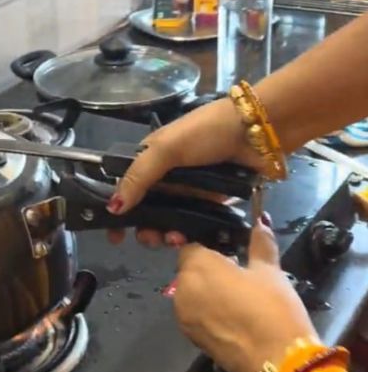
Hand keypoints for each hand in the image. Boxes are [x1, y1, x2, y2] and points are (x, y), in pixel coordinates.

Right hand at [108, 96, 264, 247]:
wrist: (259, 131)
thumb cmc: (206, 133)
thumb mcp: (166, 150)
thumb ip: (138, 178)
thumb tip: (112, 208)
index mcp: (151, 158)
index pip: (127, 187)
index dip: (118, 210)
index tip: (113, 235)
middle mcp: (168, 175)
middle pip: (148, 209)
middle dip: (144, 228)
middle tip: (149, 239)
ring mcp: (191, 189)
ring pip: (171, 219)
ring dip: (167, 233)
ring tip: (173, 240)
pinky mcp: (213, 200)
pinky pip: (195, 221)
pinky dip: (190, 232)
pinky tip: (189, 240)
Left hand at [171, 221, 315, 371]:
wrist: (276, 360)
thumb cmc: (272, 308)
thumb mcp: (270, 271)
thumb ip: (260, 244)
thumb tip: (260, 222)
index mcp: (197, 265)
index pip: (192, 247)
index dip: (211, 249)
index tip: (231, 255)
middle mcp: (181, 288)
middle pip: (189, 270)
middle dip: (209, 271)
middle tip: (239, 277)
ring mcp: (182, 314)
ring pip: (190, 293)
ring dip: (206, 292)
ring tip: (238, 299)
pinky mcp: (189, 336)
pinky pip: (194, 314)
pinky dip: (207, 311)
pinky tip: (232, 317)